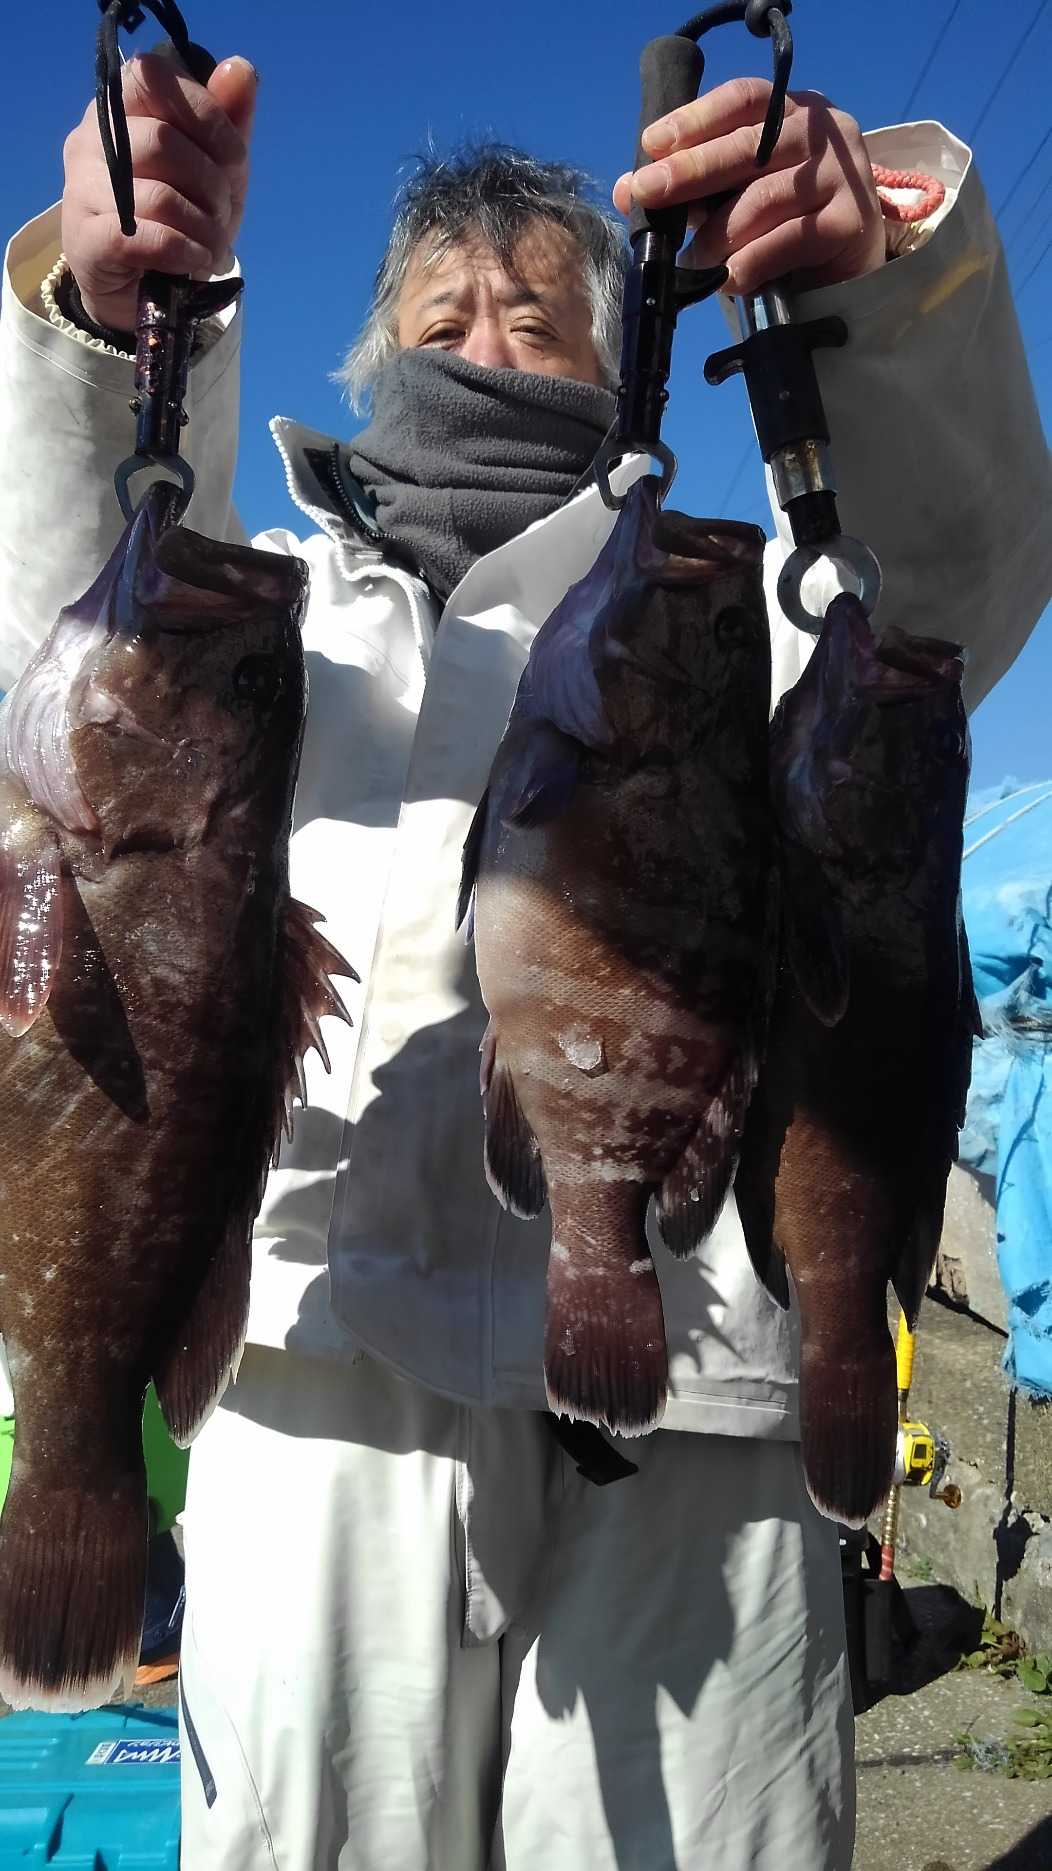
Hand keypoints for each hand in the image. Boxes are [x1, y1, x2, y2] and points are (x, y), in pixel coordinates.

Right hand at [60, 51, 256, 331]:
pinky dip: (184, 252)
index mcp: (120, 108)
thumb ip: (228, 119)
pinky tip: (195, 259)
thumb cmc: (180, 217)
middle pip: (161, 140)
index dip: (205, 114)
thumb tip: (241, 69)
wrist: (142, 290)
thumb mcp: (216, 167)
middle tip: (221, 213)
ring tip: (213, 245)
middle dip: (210, 183)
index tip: (234, 156)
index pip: (154, 77)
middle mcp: (90, 140)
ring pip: (158, 196)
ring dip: (203, 227)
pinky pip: (145, 238)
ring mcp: (80, 190)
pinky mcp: (85, 241)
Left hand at [613, 78, 884, 294]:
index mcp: (791, 111)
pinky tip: (727, 280)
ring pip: (765, 197)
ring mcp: (841, 174)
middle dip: (691, 170)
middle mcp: (822, 132)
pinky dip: (751, 263)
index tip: (652, 143)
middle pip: (749, 145)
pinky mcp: (849, 223)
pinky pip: (789, 240)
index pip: (742, 100)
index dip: (695, 119)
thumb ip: (690, 188)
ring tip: (691, 259)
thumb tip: (627, 191)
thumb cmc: (782, 221)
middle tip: (648, 193)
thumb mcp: (735, 193)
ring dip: (718, 232)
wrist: (847, 268)